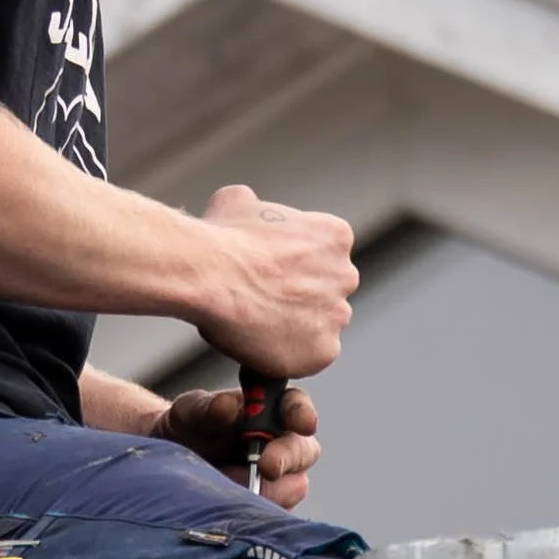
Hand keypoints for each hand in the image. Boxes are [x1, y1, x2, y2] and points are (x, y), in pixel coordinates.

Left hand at [156, 383, 320, 508]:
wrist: (171, 465)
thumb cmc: (188, 430)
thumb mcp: (189, 413)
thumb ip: (207, 407)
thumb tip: (229, 405)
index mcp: (271, 409)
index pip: (297, 406)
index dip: (302, 413)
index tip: (303, 423)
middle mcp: (284, 443)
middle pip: (305, 451)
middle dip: (287, 458)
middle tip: (267, 466)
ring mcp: (282, 479)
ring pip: (292, 488)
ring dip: (264, 489)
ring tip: (223, 483)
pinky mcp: (272, 509)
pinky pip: (274, 516)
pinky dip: (253, 513)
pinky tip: (227, 506)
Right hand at [195, 186, 355, 375]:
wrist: (211, 273)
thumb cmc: (222, 237)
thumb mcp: (237, 201)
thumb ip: (255, 205)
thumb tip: (246, 203)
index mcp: (335, 237)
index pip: (322, 258)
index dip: (292, 268)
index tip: (267, 275)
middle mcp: (346, 275)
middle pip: (326, 293)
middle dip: (299, 298)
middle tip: (261, 303)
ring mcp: (337, 315)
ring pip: (318, 327)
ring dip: (295, 328)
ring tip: (255, 326)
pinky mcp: (323, 351)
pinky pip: (308, 357)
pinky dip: (288, 356)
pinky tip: (261, 346)